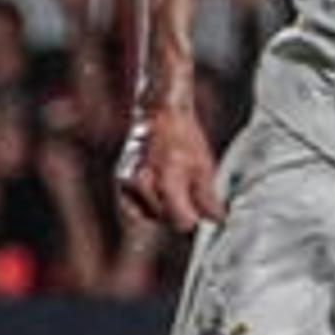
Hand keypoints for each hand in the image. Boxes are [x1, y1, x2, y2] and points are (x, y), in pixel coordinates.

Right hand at [114, 101, 223, 231]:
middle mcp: (142, 183)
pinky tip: (158, 194)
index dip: (195, 219)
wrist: (159, 114)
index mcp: (167, 180)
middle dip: (180, 213)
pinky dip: (147, 206)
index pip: (182, 221)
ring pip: (149, 215)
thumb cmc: (183, 136)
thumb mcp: (204, 165)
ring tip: (174, 190)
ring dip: (163, 210)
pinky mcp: (119, 181)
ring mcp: (127, 182)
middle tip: (189, 197)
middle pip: (165, 219)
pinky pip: (133, 207)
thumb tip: (215, 219)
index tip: (202, 214)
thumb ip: (208, 197)